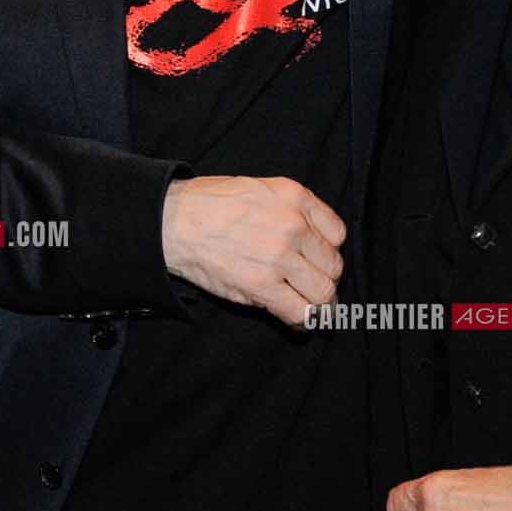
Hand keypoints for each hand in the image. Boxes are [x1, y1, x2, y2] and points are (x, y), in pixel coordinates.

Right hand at [160, 174, 343, 326]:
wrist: (174, 221)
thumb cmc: (209, 204)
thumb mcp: (260, 189)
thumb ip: (291, 210)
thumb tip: (310, 242)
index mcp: (295, 197)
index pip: (337, 234)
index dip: (327, 251)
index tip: (315, 260)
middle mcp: (294, 225)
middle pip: (334, 265)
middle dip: (323, 278)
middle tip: (308, 285)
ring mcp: (280, 257)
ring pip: (324, 292)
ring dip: (318, 303)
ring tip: (307, 306)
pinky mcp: (262, 285)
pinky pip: (301, 312)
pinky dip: (304, 321)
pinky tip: (295, 319)